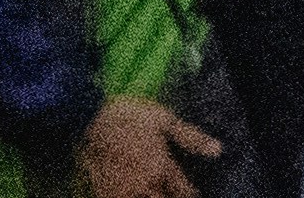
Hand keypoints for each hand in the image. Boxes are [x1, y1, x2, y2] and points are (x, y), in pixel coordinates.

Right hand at [76, 94, 222, 197]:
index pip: (184, 192)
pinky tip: (132, 193)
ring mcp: (124, 192)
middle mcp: (146, 185)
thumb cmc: (125, 115)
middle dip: (167, 196)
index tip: (192, 192)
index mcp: (162, 167)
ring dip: (151, 197)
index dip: (190, 193)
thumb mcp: (160, 118)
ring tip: (151, 192)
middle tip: (166, 189)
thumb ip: (189, 137)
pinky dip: (128, 197)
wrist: (84, 117)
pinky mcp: (105, 194)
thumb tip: (219, 150)